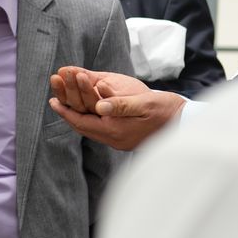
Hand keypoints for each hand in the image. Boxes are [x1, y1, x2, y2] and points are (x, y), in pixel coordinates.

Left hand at [49, 67, 185, 151]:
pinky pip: (100, 129)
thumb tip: (99, 104)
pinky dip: (89, 117)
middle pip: (83, 126)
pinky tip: (87, 109)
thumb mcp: (144, 103)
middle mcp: (115, 139)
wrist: (185, 125)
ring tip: (65, 101)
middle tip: (54, 97)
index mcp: (116, 131)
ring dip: (77, 114)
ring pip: (90, 128)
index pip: (83, 122)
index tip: (52, 100)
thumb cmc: (166, 110)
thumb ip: (121, 104)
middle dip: (68, 110)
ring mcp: (119, 141)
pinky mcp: (124, 138)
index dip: (66, 111)